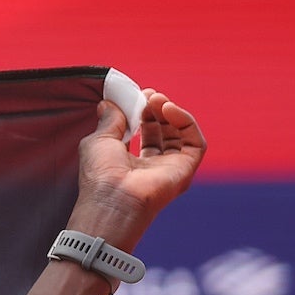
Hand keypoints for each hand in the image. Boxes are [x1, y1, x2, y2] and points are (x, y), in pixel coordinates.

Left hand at [71, 88, 206, 249]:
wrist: (112, 199)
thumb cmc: (100, 175)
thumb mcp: (99, 140)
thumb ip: (108, 120)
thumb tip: (107, 103)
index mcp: (132, 163)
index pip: (147, 133)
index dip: (144, 113)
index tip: (139, 96)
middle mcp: (154, 167)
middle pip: (165, 132)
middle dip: (157, 110)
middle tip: (149, 96)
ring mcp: (171, 168)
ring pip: (181, 134)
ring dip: (170, 113)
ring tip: (157, 100)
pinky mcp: (186, 169)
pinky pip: (195, 141)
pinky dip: (185, 121)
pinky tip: (168, 109)